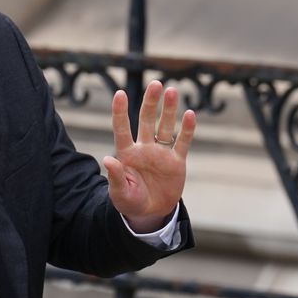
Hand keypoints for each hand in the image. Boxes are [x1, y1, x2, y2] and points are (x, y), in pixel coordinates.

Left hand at [103, 81, 195, 232]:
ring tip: (171, 90)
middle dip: (150, 102)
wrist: (150, 213)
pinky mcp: (176, 161)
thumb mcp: (120, 193)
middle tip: (155, 84)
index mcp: (126, 154)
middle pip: (146, 120)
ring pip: (165, 126)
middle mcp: (144, 148)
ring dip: (168, 110)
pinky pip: (182, 142)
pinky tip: (189, 114)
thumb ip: (116, 177)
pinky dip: (187, 129)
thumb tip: (108, 160)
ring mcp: (161, 153)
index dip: (120, 112)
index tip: (120, 93)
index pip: (122, 129)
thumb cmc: (130, 202)